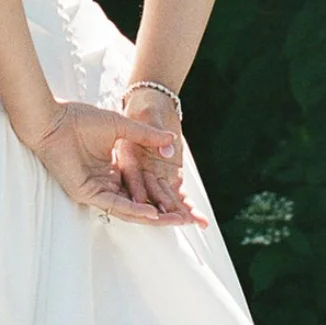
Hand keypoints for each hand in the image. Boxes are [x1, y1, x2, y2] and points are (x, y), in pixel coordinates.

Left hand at [28, 100, 197, 225]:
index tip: (185, 200)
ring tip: (176, 220)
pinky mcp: (87, 192)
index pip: (142, 188)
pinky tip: (150, 213)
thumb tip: (171, 139)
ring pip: (129, 209)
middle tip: (187, 219)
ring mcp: (97, 190)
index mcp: (113, 169)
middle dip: (164, 212)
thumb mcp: (121, 127)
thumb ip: (145, 136)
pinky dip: (133, 209)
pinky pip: (114, 205)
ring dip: (153, 215)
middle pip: (140, 203)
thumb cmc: (81, 119)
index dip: (163, 194)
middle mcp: (106, 183)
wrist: (53, 119)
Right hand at [113, 86, 207, 227]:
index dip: (139, 192)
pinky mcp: (168, 176)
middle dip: (161, 209)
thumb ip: (153, 131)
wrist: (155, 103)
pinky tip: (199, 218)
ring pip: (163, 198)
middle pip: (147, 194)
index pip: (131, 178)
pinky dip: (188, 206)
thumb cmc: (146, 105)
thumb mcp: (148, 112)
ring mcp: (153, 175)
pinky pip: (177, 194)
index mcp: (126, 156)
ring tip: (192, 221)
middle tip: (175, 219)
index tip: (149, 207)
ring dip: (177, 211)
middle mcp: (138, 170)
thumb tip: (167, 151)